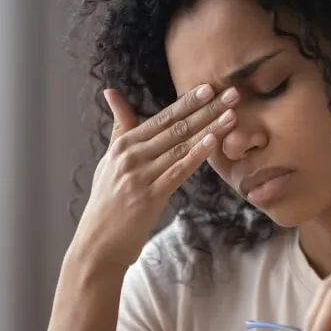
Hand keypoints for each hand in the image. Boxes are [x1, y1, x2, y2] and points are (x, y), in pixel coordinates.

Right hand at [69, 84, 239, 271]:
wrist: (98, 244)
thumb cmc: (106, 201)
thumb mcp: (109, 159)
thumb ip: (119, 126)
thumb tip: (111, 92)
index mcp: (124, 144)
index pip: (163, 117)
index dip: (188, 101)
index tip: (209, 86)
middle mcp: (131, 155)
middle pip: (176, 127)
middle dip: (206, 108)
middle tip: (231, 92)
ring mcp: (140, 175)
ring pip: (181, 146)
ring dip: (209, 128)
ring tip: (232, 114)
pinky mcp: (150, 196)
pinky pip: (178, 171)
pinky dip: (196, 155)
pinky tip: (213, 142)